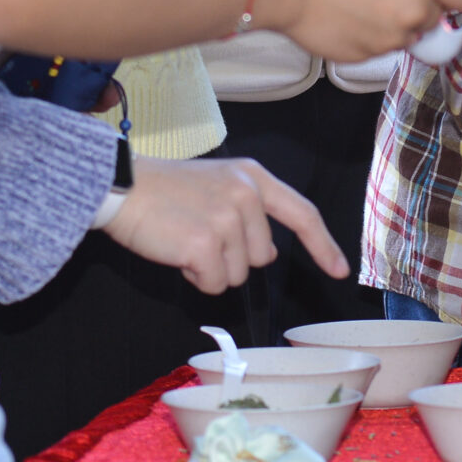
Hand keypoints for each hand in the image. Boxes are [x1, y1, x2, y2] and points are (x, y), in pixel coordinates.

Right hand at [101, 154, 346, 295]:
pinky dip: (196, 278)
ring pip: (239, 275)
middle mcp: (247, 195)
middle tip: (198, 233)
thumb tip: (269, 254)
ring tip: (184, 239)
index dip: (323, 245)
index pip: (302, 214)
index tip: (340, 270)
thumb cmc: (164, 189)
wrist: (121, 186)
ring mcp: (228, 220)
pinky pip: (215, 284)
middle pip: (263, 258)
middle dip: (233, 258)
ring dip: (212, 269)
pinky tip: (176, 253)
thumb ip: (250, 212)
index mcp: (254, 177)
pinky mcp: (205, 245)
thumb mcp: (217, 186)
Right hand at [251, 0, 461, 60]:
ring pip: (406, 36)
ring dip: (392, 26)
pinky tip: (345, 18)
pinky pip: (379, 48)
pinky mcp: (368, 57)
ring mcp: (392, 38)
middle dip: (418, 9)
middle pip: (435, 17)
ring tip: (358, 3)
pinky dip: (367, 38)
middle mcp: (416, 10)